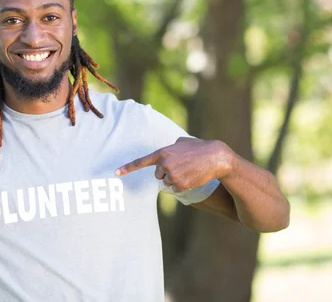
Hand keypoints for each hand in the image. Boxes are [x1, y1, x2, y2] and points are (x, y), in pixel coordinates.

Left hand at [115, 137, 233, 191]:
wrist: (215, 157)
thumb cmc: (199, 147)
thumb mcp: (180, 142)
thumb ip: (169, 148)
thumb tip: (164, 154)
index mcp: (162, 153)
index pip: (141, 162)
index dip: (127, 168)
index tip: (115, 173)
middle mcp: (164, 164)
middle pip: (158, 175)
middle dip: (166, 173)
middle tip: (181, 166)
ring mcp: (171, 175)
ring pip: (167, 183)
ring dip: (175, 179)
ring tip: (188, 170)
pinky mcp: (180, 185)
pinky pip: (175, 189)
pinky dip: (182, 185)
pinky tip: (192, 177)